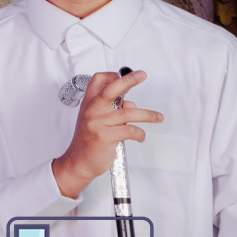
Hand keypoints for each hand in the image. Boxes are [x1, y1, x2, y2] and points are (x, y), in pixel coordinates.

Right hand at [52, 70, 161, 198]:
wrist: (79, 161)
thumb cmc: (88, 141)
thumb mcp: (95, 121)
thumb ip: (111, 110)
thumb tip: (130, 104)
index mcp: (88, 104)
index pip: (97, 82)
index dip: (112, 76)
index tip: (123, 74)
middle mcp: (92, 110)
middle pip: (112, 89)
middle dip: (129, 80)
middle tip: (142, 75)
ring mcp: (98, 122)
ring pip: (129, 112)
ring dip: (148, 115)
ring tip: (158, 117)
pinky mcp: (106, 136)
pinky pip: (131, 131)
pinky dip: (140, 134)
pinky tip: (140, 137)